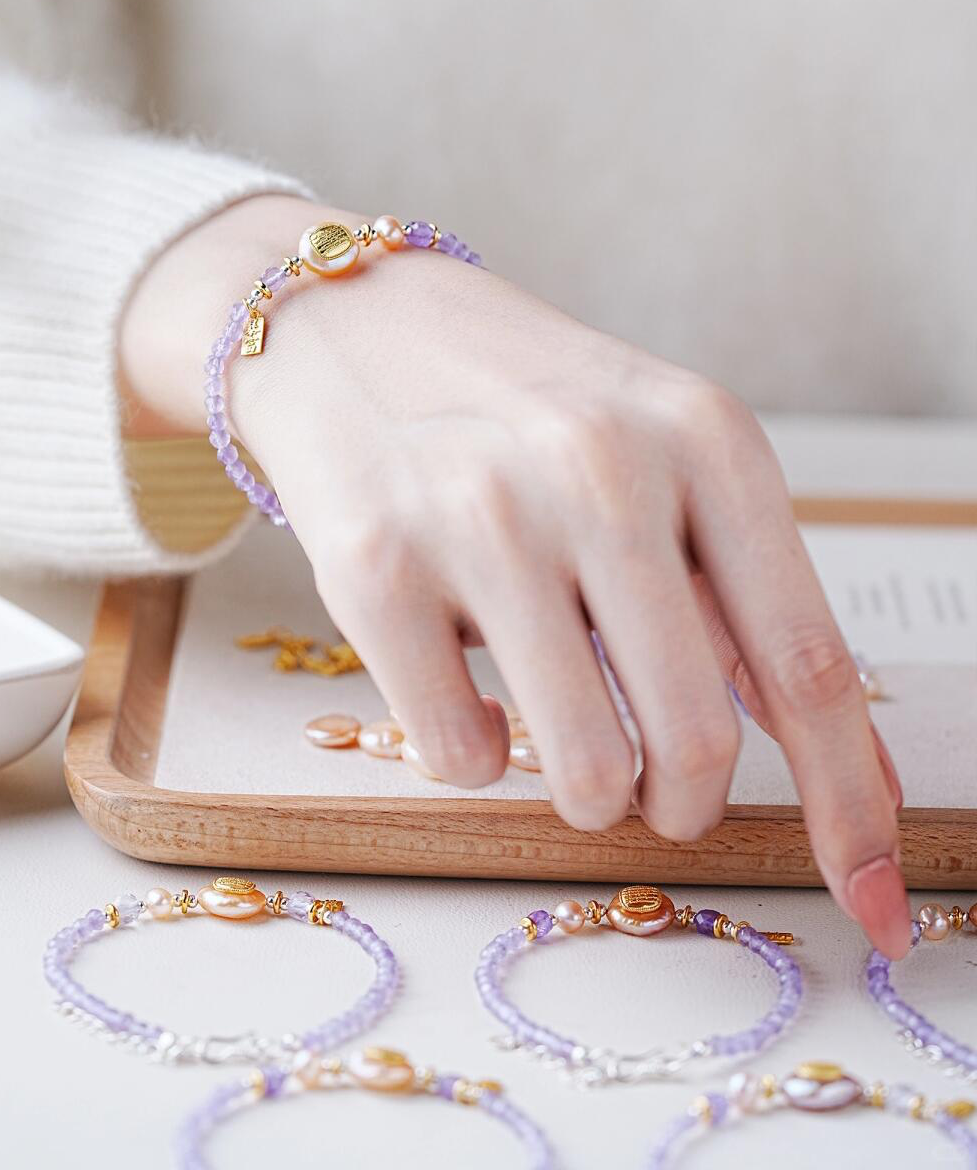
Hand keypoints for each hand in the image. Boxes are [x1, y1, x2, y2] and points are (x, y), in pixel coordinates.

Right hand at [122, 196, 910, 957]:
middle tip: (661, 792)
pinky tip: (467, 694)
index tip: (872, 899)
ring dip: (592, 795)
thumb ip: (745, 592)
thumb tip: (848, 763)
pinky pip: (459, 756)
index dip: (849, 801)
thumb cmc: (527, 405)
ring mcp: (479, 517)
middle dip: (686, 805)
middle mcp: (599, 468)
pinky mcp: (373, 569)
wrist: (351, 325)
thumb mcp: (663, 450)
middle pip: (697, 739)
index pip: (806, 661)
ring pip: (584, 770)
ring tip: (571, 744)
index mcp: (706, 437)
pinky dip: (478, 758)